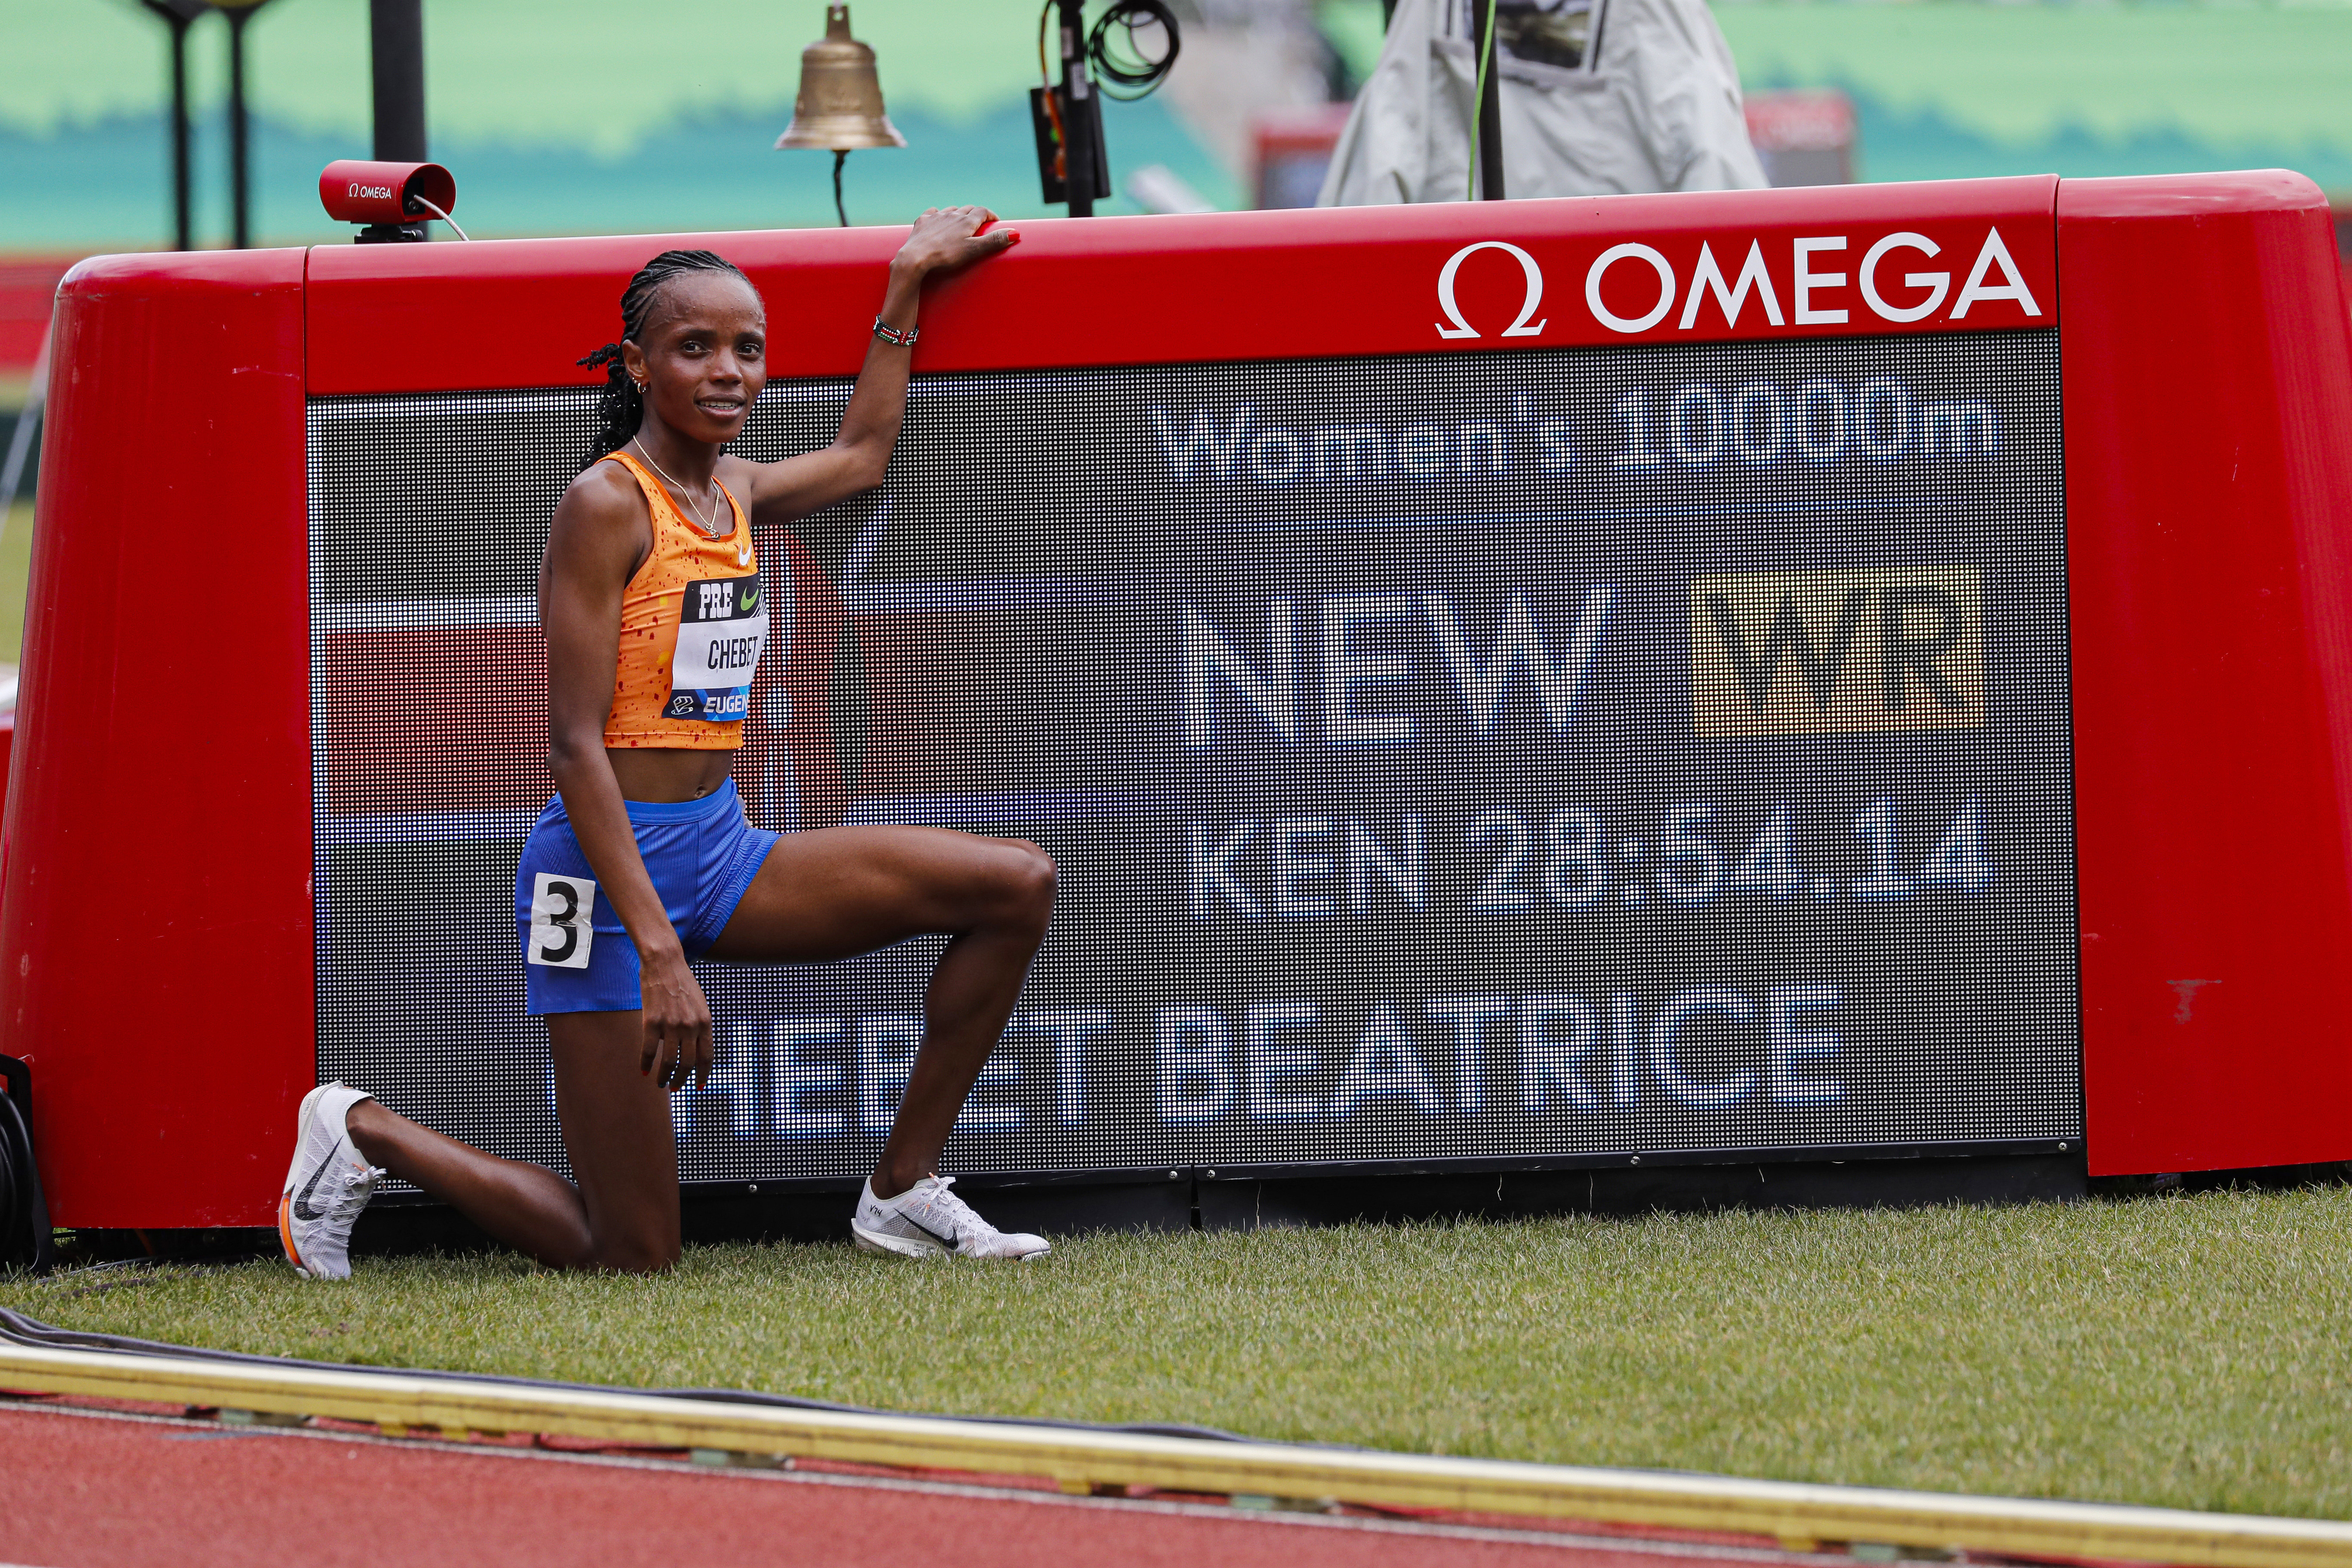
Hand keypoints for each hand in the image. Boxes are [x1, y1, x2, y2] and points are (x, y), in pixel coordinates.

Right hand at [637, 942, 712, 1090]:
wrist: (664, 962)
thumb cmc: (682, 982)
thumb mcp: (700, 1004)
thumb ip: (700, 1025)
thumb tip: (697, 1047)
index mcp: (705, 1022)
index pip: (707, 1056)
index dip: (703, 1075)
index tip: (699, 1086)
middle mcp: (691, 1026)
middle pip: (688, 1063)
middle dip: (681, 1080)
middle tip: (675, 1087)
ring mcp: (671, 1025)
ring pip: (669, 1061)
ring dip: (664, 1077)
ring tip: (660, 1084)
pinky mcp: (651, 1021)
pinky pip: (648, 1050)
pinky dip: (645, 1064)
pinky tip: (643, 1071)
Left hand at [893, 205, 1018, 281]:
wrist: (916, 257)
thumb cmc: (946, 256)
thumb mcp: (974, 250)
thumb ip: (994, 241)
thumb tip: (1015, 233)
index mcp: (966, 220)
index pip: (982, 211)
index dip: (990, 215)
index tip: (994, 221)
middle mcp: (952, 214)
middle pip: (967, 209)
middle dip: (975, 213)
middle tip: (980, 223)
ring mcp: (936, 217)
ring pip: (950, 210)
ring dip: (957, 213)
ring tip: (960, 221)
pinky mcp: (922, 222)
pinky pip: (932, 213)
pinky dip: (937, 215)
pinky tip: (937, 219)